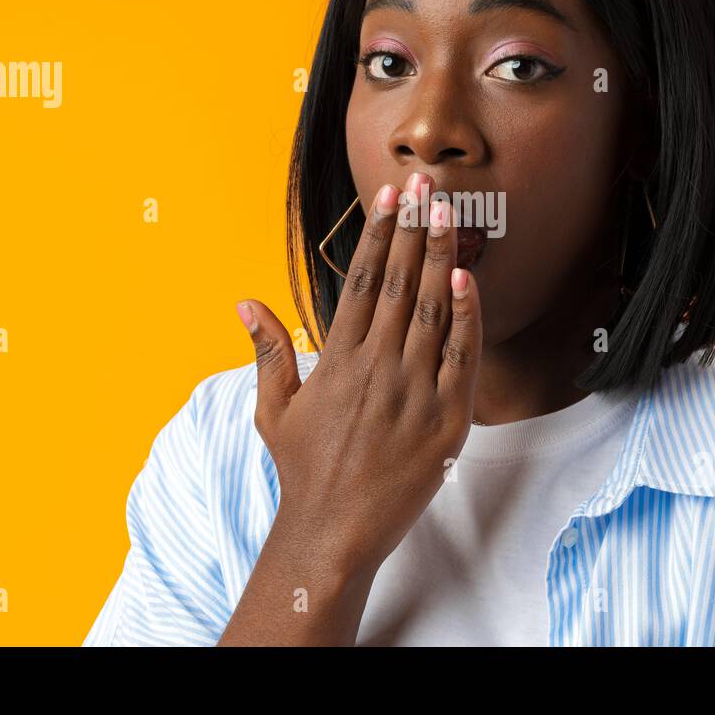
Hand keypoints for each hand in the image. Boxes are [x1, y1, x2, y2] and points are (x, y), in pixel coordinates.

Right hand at [236, 171, 481, 576]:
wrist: (334, 532)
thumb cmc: (303, 470)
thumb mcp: (275, 408)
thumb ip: (267, 350)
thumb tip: (245, 301)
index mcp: (338, 359)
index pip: (362, 279)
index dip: (378, 232)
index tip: (387, 195)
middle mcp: (377, 365)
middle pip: (401, 280)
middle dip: (414, 226)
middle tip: (425, 181)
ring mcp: (414, 390)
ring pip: (433, 307)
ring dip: (441, 254)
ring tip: (448, 211)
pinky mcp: (447, 418)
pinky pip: (462, 355)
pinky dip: (467, 314)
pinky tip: (469, 275)